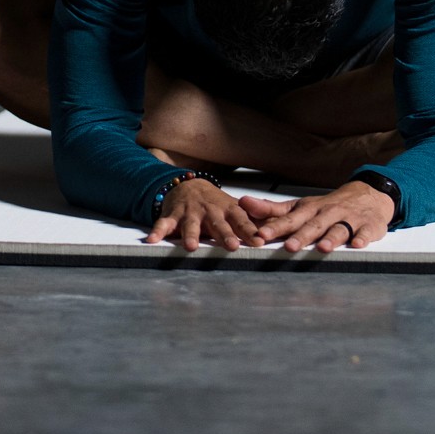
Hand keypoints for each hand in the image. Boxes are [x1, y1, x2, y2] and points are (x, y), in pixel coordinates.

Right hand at [143, 174, 273, 252]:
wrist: (189, 186)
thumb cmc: (217, 204)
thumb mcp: (236, 209)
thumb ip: (255, 221)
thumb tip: (282, 231)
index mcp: (228, 210)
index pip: (242, 221)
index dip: (251, 231)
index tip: (260, 242)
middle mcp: (210, 211)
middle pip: (218, 224)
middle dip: (224, 235)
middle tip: (232, 246)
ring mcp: (190, 212)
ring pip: (190, 225)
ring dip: (190, 235)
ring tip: (190, 247)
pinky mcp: (172, 215)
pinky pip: (164, 224)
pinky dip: (158, 231)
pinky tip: (152, 240)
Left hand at [251, 179, 396, 253]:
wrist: (367, 195)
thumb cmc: (327, 206)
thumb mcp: (300, 206)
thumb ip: (271, 209)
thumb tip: (242, 203)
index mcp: (309, 209)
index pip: (289, 219)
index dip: (275, 227)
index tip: (261, 235)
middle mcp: (328, 213)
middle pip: (313, 225)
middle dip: (301, 236)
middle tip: (289, 247)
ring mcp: (349, 219)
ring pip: (338, 229)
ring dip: (331, 238)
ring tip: (322, 248)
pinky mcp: (368, 226)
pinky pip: (365, 233)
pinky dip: (361, 238)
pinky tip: (357, 244)